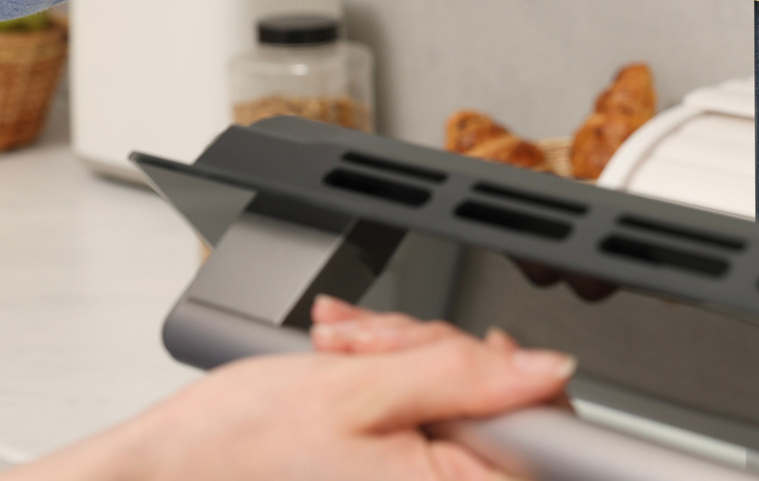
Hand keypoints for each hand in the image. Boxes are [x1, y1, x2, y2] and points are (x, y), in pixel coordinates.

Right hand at [17, 300, 572, 480]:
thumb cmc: (231, 450)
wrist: (152, 476)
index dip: (523, 383)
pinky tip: (347, 372)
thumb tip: (550, 369)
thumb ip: (463, 375)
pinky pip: (424, 431)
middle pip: (502, 415)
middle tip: (374, 347)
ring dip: (405, 362)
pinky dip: (391, 389)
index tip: (482, 356)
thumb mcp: (356, 388)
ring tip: (341, 357)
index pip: (549, 441)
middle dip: (442, 356)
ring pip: (458, 410)